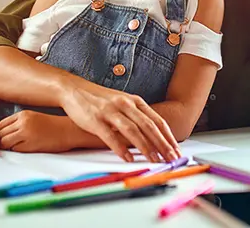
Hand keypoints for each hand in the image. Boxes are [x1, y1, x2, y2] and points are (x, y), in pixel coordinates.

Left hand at [0, 110, 76, 152]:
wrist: (70, 131)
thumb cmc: (54, 127)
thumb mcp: (34, 118)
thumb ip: (18, 123)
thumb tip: (2, 136)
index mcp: (23, 114)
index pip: (0, 125)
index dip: (0, 133)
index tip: (5, 139)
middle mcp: (22, 122)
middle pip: (0, 134)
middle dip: (2, 141)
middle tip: (10, 146)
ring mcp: (25, 133)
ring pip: (4, 143)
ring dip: (9, 147)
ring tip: (20, 147)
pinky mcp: (30, 145)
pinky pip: (14, 150)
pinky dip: (17, 152)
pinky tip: (27, 149)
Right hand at [61, 88, 180, 162]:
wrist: (73, 90)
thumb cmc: (99, 100)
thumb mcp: (122, 103)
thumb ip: (136, 116)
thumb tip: (153, 136)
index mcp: (134, 101)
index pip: (157, 120)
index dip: (168, 136)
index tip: (176, 150)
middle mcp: (125, 104)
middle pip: (148, 126)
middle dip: (162, 144)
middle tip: (171, 158)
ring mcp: (110, 111)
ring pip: (132, 130)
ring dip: (145, 147)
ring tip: (154, 160)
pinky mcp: (95, 119)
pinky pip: (110, 136)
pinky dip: (121, 148)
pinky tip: (128, 158)